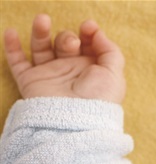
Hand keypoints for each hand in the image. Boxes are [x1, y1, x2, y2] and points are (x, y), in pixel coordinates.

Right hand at [4, 14, 124, 103]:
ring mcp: (50, 76)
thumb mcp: (114, 74)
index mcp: (92, 70)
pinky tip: (12, 32)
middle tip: (72, 44)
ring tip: (42, 21)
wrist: (76, 122)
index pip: (88, 45)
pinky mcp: (32, 82)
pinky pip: (18, 62)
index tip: (88, 27)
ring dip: (40, 32)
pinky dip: (12, 47)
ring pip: (42, 48)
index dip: (89, 33)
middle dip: (68, 38)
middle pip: (66, 43)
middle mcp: (71, 72)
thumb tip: (97, 33)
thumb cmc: (99, 100)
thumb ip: (110, 51)